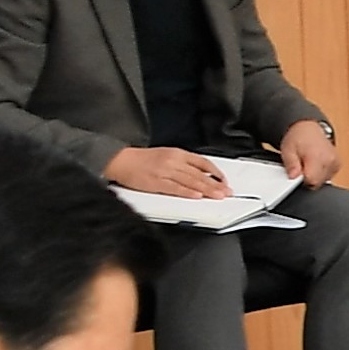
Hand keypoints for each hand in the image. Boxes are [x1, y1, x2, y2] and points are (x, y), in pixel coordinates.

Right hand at [106, 144, 232, 202]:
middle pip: (199, 174)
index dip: (216, 172)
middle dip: (215, 184)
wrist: (121, 160)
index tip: (224, 181)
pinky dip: (187, 192)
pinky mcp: (156, 182)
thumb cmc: (142, 159)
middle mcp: (173, 161)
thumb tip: (201, 173)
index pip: (203, 162)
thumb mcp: (166, 155)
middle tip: (227, 192)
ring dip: (206, 190)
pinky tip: (197, 196)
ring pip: (190, 182)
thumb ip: (183, 164)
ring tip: (218, 196)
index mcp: (178, 153)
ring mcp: (165, 172)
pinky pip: (175, 188)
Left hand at [277, 119, 339, 189]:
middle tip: (301, 166)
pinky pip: (328, 176)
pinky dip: (321, 173)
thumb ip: (291, 165)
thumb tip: (293, 176)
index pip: (312, 180)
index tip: (297, 174)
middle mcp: (329, 160)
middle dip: (308, 178)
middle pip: (318, 183)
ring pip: (323, 181)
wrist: (309, 128)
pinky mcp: (338, 164)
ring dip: (314, 176)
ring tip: (308, 163)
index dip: (302, 180)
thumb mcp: (288, 150)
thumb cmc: (298, 137)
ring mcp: (335, 162)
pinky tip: (315, 164)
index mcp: (317, 156)